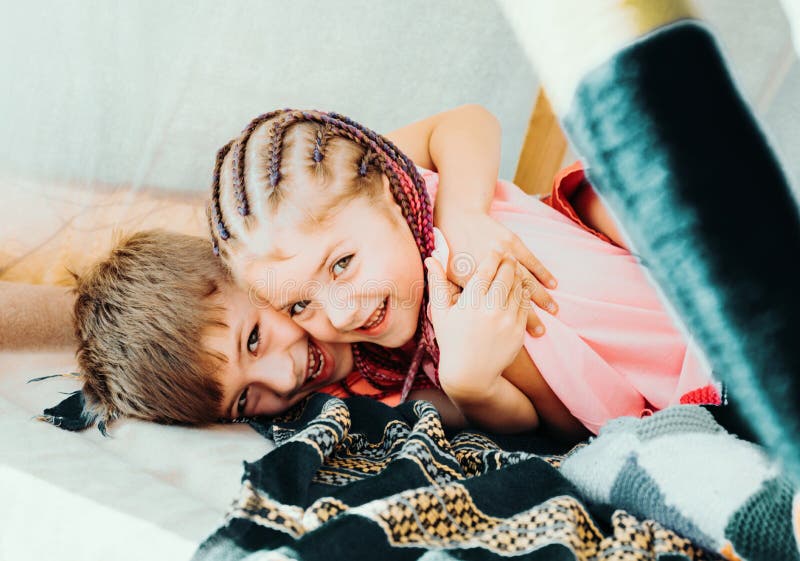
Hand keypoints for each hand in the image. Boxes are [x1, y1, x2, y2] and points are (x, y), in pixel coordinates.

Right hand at [426, 251, 531, 399]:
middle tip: (508, 256)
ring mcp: (507, 321)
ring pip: (518, 288)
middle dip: (508, 263)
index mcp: (470, 303)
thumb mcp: (440, 312)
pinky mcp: (519, 331)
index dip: (493, 257)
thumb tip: (430, 257)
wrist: (470, 374)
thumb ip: (437, 282)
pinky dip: (523, 294)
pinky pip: (525, 305)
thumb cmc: (451, 340)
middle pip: (506, 275)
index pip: (486, 270)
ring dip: (517, 276)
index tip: (495, 250)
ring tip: (514, 270)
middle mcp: (491, 310)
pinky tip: (519, 289)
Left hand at [435, 210, 556, 336]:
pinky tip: (553, 284)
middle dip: (530, 314)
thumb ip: (456, 296)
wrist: (458, 217)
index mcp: (474, 280)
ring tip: (554, 311)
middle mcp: (491, 269)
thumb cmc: (450, 250)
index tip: (517, 337)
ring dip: (541, 295)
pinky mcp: (512, 242)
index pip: (494, 306)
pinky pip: (530, 260)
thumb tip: (465, 318)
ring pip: (526, 279)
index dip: (507, 322)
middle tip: (542, 331)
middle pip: (513, 296)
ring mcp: (504, 254)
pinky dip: (543, 272)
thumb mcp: (448, 275)